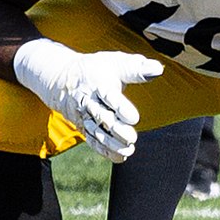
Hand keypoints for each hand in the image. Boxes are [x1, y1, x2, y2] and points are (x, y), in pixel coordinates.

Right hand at [13, 38, 162, 161]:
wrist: (62, 79)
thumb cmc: (97, 69)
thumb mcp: (115, 62)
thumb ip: (136, 68)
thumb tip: (158, 69)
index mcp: (98, 83)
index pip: (109, 96)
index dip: (120, 107)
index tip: (134, 118)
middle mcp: (89, 101)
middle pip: (102, 117)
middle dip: (116, 129)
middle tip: (132, 138)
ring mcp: (85, 116)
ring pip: (96, 131)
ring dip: (111, 143)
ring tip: (128, 150)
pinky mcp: (83, 127)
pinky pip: (92, 140)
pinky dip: (105, 150)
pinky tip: (120, 156)